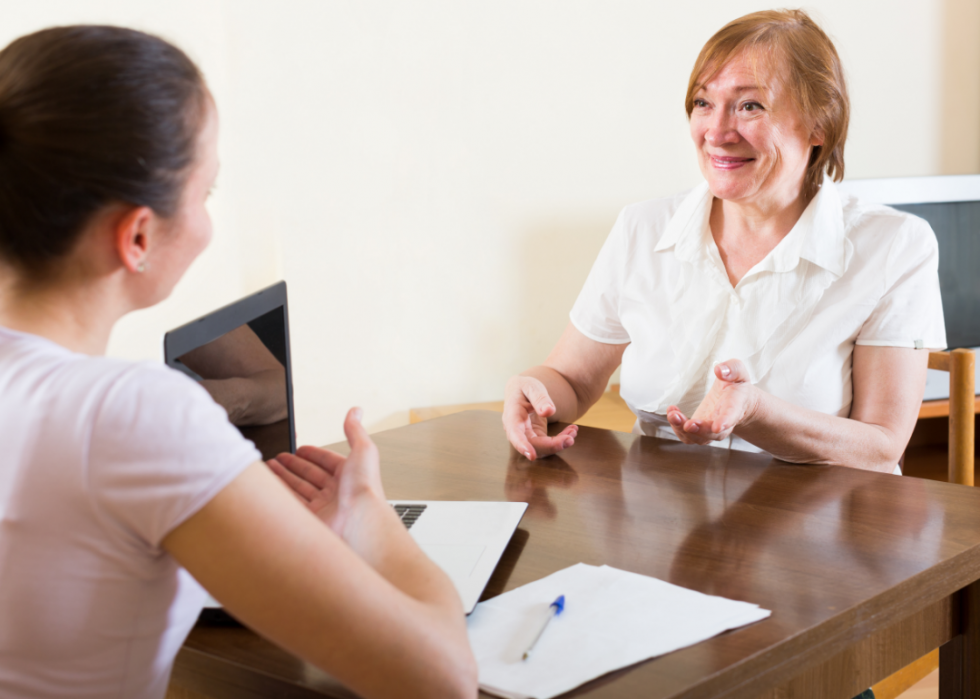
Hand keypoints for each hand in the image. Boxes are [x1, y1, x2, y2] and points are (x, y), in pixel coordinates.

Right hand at [267, 407, 383, 537]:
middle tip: (279, 458)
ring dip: (283, 479)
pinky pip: (292, 505)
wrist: (359, 521)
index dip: (313, 454)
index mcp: (349, 476)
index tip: (299, 450)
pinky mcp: (311, 522)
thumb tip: (355, 411)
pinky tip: (271, 488)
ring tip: (269, 468)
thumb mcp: (363, 450)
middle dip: (293, 466)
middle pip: (310, 476)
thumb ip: (355, 431)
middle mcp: (336, 492)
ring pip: (298, 490)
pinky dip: (281, 496)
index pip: (326, 462)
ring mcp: (323, 508)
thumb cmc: (365, 489)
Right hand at [502, 376, 577, 460]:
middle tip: (570, 439)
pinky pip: (548, 443)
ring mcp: (526, 435)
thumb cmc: (524, 387)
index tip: (531, 455)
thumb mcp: (531, 386)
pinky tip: (572, 430)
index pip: (514, 432)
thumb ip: (539, 398)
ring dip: (559, 443)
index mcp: (512, 414)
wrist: (522, 391)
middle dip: (551, 445)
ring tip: (573, 432)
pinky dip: (561, 439)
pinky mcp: (535, 437)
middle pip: (531, 444)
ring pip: (542, 448)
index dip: (522, 445)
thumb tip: (548, 411)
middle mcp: (516, 429)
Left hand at [666, 359, 756, 444]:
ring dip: (683, 430)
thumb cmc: (736, 386)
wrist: (738, 401)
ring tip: (673, 415)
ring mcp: (710, 429)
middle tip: (688, 424)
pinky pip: (687, 436)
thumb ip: (732, 369)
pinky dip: (677, 428)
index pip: (731, 415)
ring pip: (698, 438)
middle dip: (700, 430)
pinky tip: (672, 413)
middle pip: (713, 433)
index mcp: (735, 406)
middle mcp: (723, 423)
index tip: (717, 427)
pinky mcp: (699, 430)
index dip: (725, 422)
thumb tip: (719, 370)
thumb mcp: (739, 373)